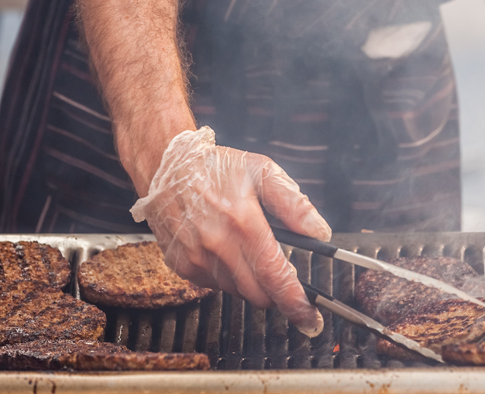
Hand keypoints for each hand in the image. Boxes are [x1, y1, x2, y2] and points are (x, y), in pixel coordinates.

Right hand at [131, 126, 331, 335]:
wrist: (165, 166)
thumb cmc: (215, 167)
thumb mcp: (262, 172)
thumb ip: (294, 205)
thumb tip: (319, 232)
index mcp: (243, 223)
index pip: (275, 277)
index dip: (296, 302)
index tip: (310, 318)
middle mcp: (218, 246)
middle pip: (259, 294)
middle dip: (277, 293)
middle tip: (284, 276)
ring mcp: (197, 259)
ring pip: (237, 291)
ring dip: (251, 281)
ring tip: (248, 247)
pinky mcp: (183, 266)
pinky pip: (215, 284)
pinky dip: (228, 275)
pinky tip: (225, 248)